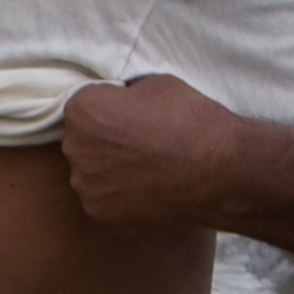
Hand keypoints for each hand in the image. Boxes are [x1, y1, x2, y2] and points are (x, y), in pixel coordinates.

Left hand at [59, 75, 253, 228]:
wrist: (218, 169)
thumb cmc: (189, 120)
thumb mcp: (156, 84)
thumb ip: (125, 93)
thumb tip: (119, 99)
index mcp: (83, 109)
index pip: (83, 105)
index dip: (108, 107)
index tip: (130, 115)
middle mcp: (75, 147)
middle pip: (82, 139)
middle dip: (103, 138)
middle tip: (139, 142)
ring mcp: (84, 183)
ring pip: (89, 170)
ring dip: (108, 167)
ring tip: (145, 166)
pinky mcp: (97, 210)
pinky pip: (101, 196)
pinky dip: (118, 193)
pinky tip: (145, 186)